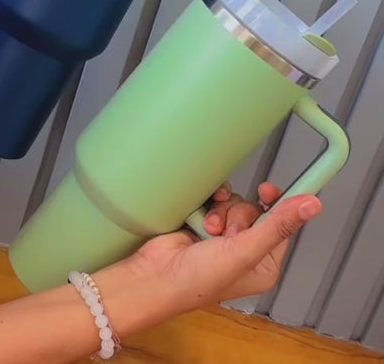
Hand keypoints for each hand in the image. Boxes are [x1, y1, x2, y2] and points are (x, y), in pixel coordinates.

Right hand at [124, 183, 321, 314]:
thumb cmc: (199, 278)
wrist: (155, 274)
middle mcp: (246, 249)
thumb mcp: (244, 252)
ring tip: (207, 229)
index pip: (282, 225)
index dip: (277, 206)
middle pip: (256, 210)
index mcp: (263, 263)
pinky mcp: (204, 223)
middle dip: (238, 216)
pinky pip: (216, 201)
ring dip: (221, 212)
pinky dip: (208, 205)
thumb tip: (313, 205)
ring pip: (235, 203)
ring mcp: (223, 236)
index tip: (267, 189)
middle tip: (227, 232)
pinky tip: (199, 216)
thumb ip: (277, 225)